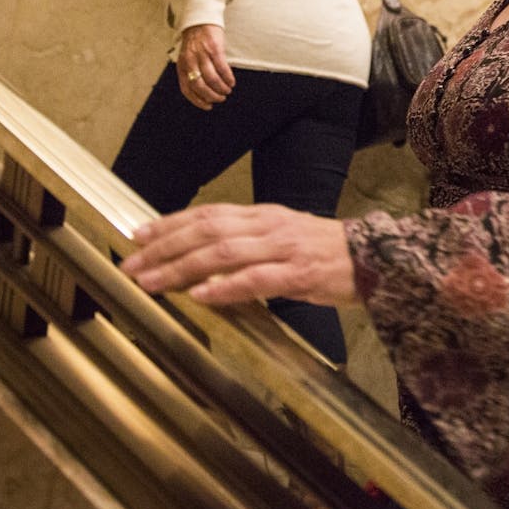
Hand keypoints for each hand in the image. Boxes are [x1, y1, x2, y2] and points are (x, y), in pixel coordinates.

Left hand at [121, 204, 357, 306]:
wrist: (375, 259)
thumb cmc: (327, 253)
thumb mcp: (284, 237)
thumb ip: (247, 244)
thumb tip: (203, 259)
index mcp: (263, 216)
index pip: (208, 213)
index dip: (170, 223)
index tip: (138, 236)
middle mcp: (269, 226)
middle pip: (208, 230)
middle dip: (165, 247)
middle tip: (132, 264)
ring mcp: (284, 249)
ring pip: (224, 252)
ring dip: (183, 267)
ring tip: (153, 280)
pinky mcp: (299, 274)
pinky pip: (256, 279)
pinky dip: (225, 287)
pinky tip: (201, 295)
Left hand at [178, 24, 235, 109]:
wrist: (200, 20)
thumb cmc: (195, 42)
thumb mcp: (188, 58)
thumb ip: (192, 72)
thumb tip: (204, 91)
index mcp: (182, 65)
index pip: (187, 89)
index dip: (198, 101)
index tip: (208, 106)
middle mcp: (190, 61)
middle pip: (200, 85)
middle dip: (212, 96)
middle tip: (221, 98)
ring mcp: (202, 54)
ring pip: (211, 78)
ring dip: (221, 88)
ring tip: (227, 90)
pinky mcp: (214, 48)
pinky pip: (222, 68)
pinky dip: (228, 77)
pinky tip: (232, 82)